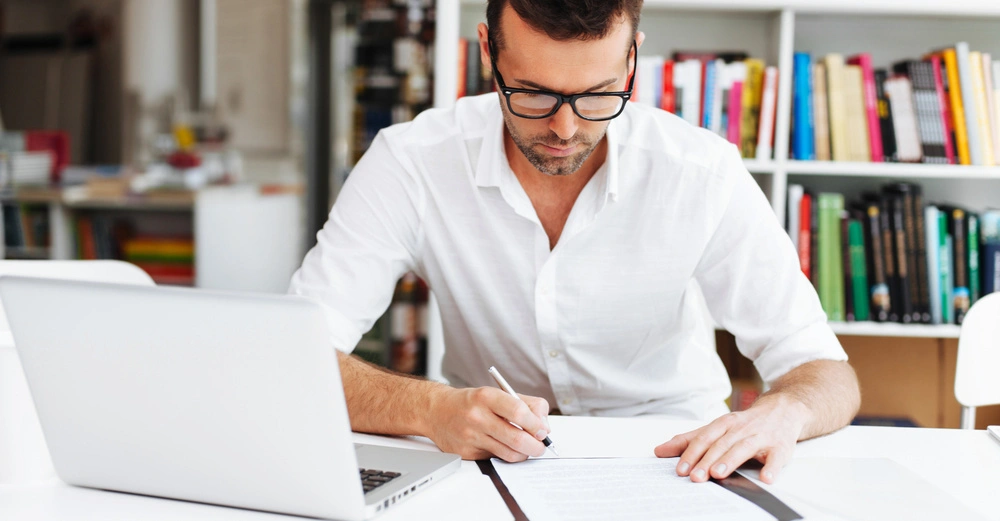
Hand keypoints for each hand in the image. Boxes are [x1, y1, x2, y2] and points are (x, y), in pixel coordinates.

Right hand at [424, 386, 550, 461]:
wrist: (437, 411)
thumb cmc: (472, 402)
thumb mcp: (498, 393)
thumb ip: (526, 405)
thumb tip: (543, 427)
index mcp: (486, 396)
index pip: (519, 412)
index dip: (536, 424)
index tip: (542, 430)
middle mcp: (477, 416)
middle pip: (516, 438)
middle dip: (536, 446)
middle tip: (541, 446)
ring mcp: (470, 436)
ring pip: (508, 453)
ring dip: (524, 454)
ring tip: (527, 449)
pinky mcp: (467, 452)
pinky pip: (495, 458)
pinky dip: (506, 455)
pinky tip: (504, 447)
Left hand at [653, 394, 809, 483]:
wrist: (783, 409)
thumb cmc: (746, 423)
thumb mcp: (716, 427)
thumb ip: (690, 439)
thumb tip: (661, 450)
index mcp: (724, 423)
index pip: (704, 438)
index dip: (691, 453)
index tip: (680, 469)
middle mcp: (741, 428)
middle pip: (721, 444)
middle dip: (707, 460)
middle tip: (695, 477)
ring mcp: (761, 436)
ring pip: (744, 448)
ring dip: (731, 460)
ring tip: (718, 473)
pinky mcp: (780, 447)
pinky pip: (776, 457)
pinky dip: (771, 467)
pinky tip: (765, 478)